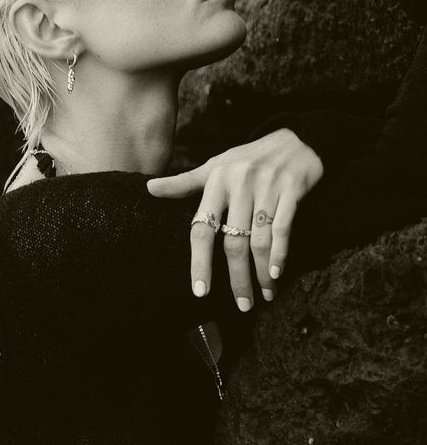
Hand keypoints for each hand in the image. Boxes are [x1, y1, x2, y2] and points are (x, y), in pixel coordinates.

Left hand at [147, 128, 323, 310]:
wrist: (295, 139)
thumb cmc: (248, 158)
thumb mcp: (215, 166)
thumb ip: (184, 182)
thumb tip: (149, 189)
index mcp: (216, 180)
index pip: (201, 227)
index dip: (199, 261)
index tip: (199, 292)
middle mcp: (240, 184)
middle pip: (233, 241)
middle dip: (236, 277)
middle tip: (241, 306)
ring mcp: (267, 187)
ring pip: (259, 240)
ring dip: (261, 273)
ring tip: (263, 295)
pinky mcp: (292, 190)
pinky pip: (283, 228)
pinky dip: (280, 254)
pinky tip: (276, 274)